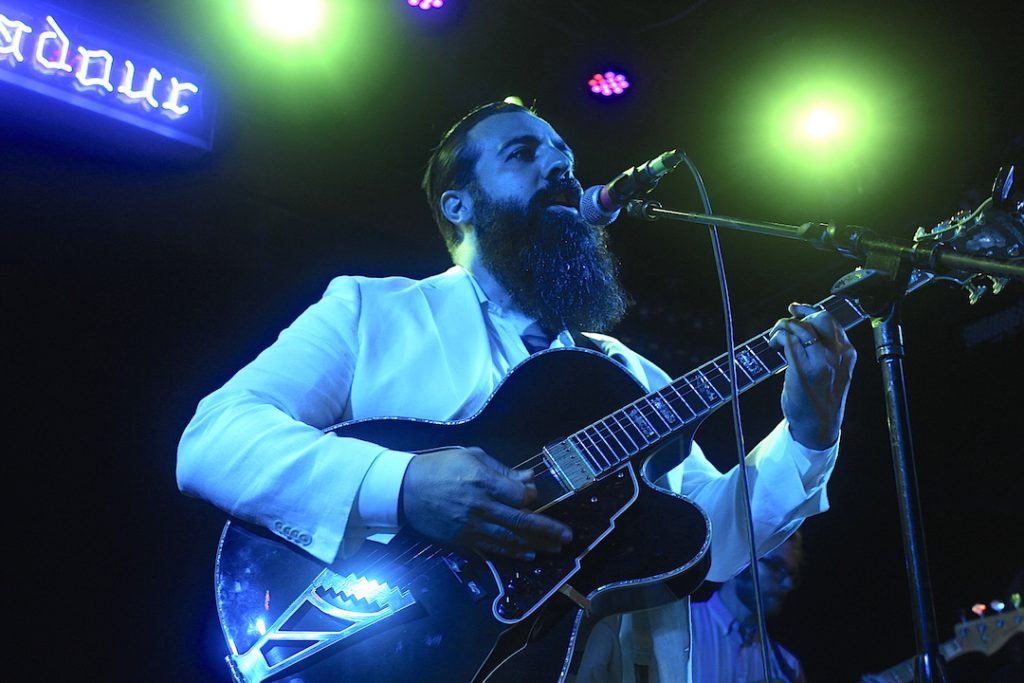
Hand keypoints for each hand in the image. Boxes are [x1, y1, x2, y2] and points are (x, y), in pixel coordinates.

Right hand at [400, 446, 572, 558]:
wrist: (405, 490)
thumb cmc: (440, 467)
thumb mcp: (471, 456)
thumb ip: (503, 470)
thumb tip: (529, 479)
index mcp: (483, 481)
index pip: (520, 496)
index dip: (533, 497)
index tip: (534, 496)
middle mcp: (480, 506)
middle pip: (521, 521)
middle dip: (548, 529)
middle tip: (568, 537)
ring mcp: (471, 526)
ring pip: (511, 539)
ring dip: (536, 545)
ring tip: (555, 548)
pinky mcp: (463, 539)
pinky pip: (493, 548)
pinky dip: (513, 552)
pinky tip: (529, 554)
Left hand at [769, 303, 856, 449]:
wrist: (819, 425)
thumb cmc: (822, 397)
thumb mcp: (834, 370)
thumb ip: (826, 349)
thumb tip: (804, 326)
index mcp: (847, 352)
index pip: (830, 320)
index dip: (810, 309)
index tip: (795, 308)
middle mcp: (837, 354)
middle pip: (818, 317)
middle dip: (798, 317)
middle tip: (784, 325)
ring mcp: (820, 362)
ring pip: (800, 327)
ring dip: (782, 327)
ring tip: (775, 338)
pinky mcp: (802, 370)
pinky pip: (788, 341)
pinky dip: (777, 337)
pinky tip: (774, 345)